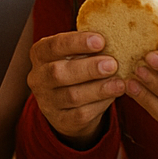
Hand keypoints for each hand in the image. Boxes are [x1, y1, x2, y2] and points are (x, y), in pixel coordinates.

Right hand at [28, 31, 122, 146]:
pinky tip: (114, 95)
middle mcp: (38, 78)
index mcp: (40, 54)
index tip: (100, 40)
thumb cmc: (75, 68)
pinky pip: (80, 114)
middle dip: (88, 68)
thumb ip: (89, 46)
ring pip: (71, 96)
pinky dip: (100, 104)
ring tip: (119, 83)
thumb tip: (115, 37)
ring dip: (98, 89)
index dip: (76, 43)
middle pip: (58, 73)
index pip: (54, 46)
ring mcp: (47, 101)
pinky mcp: (60, 121)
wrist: (68, 105)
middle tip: (112, 64)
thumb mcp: (76, 53)